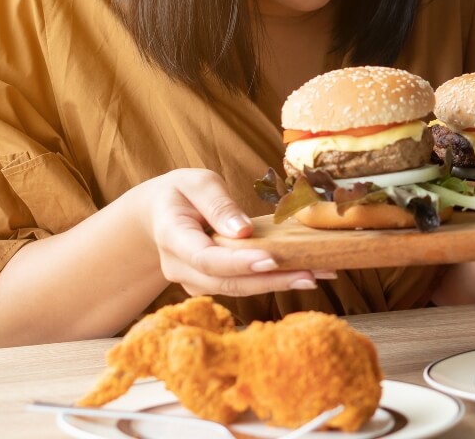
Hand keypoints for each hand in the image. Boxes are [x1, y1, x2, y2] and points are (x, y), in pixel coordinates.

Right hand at [139, 169, 331, 296]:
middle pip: (227, 282)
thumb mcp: (196, 183)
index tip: (272, 259)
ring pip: (237, 290)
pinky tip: (303, 274)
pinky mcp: (210, 285)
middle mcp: (179, 267)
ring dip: (278, 284)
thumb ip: (218, 204)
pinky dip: (272, 282)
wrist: (158, 216)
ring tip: (316, 275)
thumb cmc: (180, 194)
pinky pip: (242, 286)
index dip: (239, 262)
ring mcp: (193, 281)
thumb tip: (244, 230)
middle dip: (271, 280)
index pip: (206, 258)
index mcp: (172, 236)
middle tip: (310, 275)